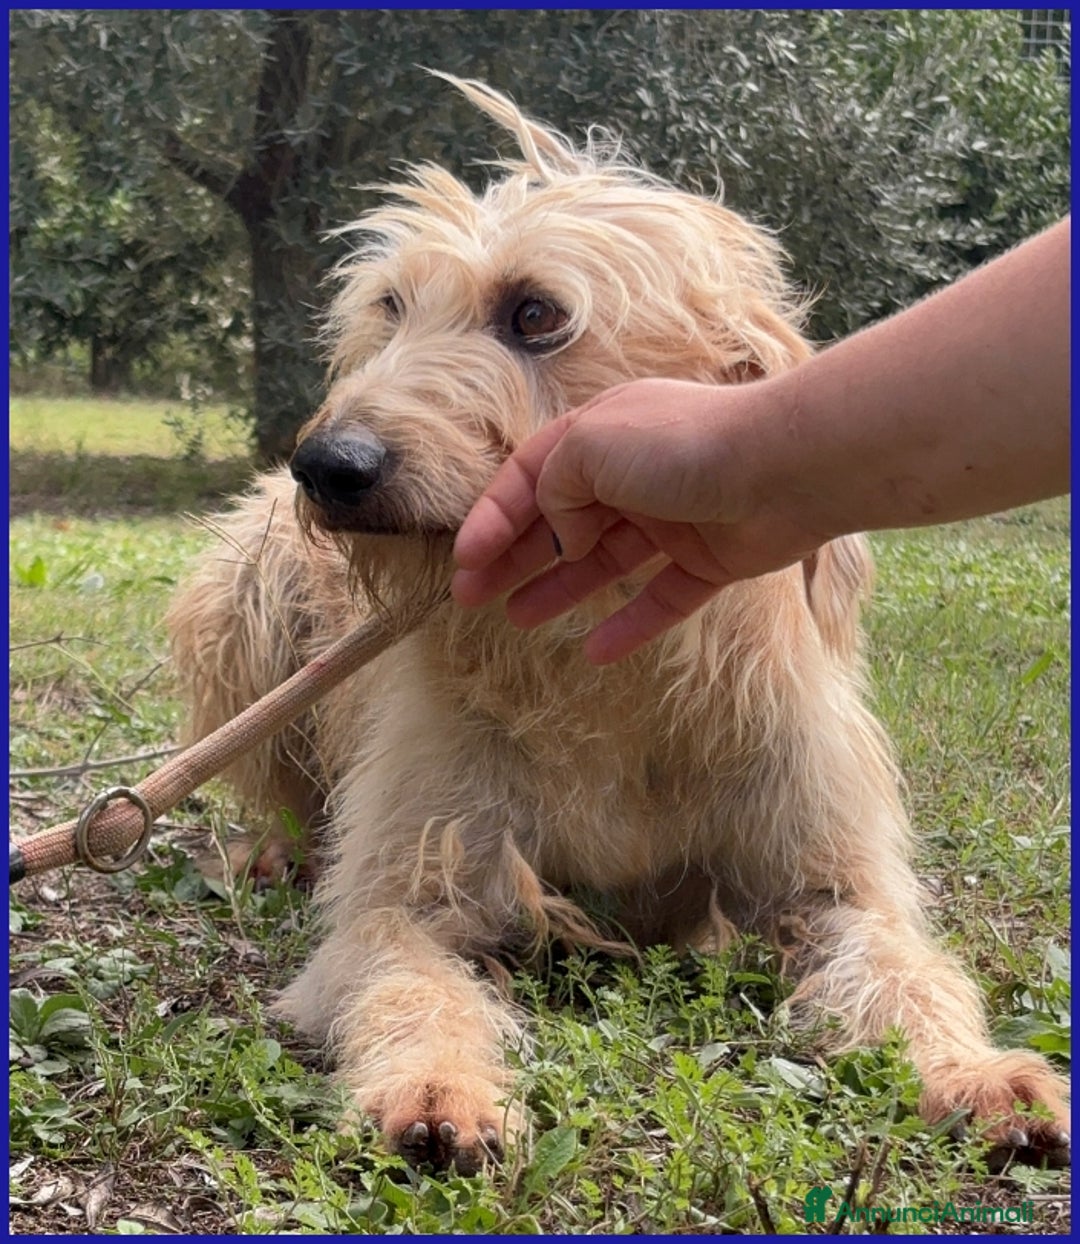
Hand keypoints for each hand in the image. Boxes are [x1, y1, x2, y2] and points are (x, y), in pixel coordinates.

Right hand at [451, 378, 826, 663]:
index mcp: (601, 435)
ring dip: (559, 589)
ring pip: (603, 562)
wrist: (783, 467)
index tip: (464, 561)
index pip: (530, 477)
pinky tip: (595, 653)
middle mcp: (632, 474)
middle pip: (559, 522)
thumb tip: (562, 533)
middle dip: (513, 558)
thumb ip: (556, 487)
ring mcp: (671, 519)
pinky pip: (660, 599)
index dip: (493, 518)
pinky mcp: (709, 560)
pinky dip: (629, 625)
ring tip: (517, 619)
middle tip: (471, 599)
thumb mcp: (591, 446)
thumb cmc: (680, 445)